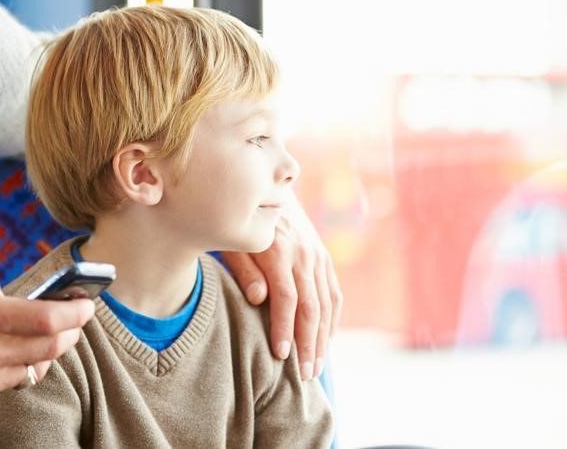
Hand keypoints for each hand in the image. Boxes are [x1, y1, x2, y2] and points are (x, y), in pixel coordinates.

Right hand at [0, 259, 94, 421]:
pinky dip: (13, 369)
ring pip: (34, 369)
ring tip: (37, 338)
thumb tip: (5, 288)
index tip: (87, 304)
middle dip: (71, 332)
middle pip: (53, 347)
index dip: (77, 312)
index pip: (49, 319)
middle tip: (74, 321)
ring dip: (45, 353)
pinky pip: (7, 385)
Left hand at [223, 193, 341, 379]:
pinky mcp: (325, 259)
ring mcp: (318, 256)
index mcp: (278, 249)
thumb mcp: (233, 242)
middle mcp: (304, 253)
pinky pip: (333, 295)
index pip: (286, 297)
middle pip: (311, 306)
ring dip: (323, 339)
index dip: (284, 327)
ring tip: (315, 368)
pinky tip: (324, 342)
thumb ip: (245, 270)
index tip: (280, 354)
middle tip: (303, 375)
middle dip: (308, 344)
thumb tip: (259, 299)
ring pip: (326, 304)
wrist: (268, 192)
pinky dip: (331, 321)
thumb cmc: (240, 223)